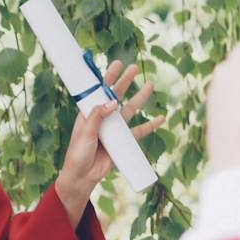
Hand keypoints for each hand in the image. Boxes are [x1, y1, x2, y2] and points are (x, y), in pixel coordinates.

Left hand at [51, 60, 163, 220]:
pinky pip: (139, 131)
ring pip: (130, 110)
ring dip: (140, 98)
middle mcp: (103, 118)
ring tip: (150, 85)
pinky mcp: (123, 142)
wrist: (83, 176)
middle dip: (125, 82)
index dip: (108, 77)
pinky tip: (160, 119)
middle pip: (117, 96)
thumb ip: (98, 116)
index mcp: (89, 113)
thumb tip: (114, 102)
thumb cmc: (78, 153)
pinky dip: (150, 126)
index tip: (117, 63)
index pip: (99, 91)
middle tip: (134, 68)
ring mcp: (114, 129)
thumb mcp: (86, 132)